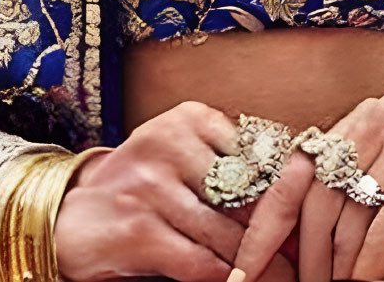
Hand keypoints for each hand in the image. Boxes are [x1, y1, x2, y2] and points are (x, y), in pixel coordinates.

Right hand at [55, 101, 288, 281]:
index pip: (258, 153)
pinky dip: (226, 279)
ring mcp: (152, 186)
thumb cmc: (141, 188)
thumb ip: (229, 167)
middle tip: (306, 256)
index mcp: (189, 118)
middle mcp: (170, 143)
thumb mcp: (182, 158)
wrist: (70, 216)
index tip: (312, 215)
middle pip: (249, 196)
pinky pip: (201, 263)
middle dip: (279, 233)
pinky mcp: (139, 230)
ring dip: (261, 265)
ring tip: (285, 278)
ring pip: (229, 235)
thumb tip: (296, 199)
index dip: (289, 191)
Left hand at [231, 95, 383, 281]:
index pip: (300, 167)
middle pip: (313, 192)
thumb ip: (355, 198)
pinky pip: (380, 234)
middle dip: (292, 251)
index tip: (243, 263)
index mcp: (369, 115)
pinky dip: (367, 270)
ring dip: (332, 269)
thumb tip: (294, 243)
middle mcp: (381, 117)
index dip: (267, 218)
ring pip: (345, 218)